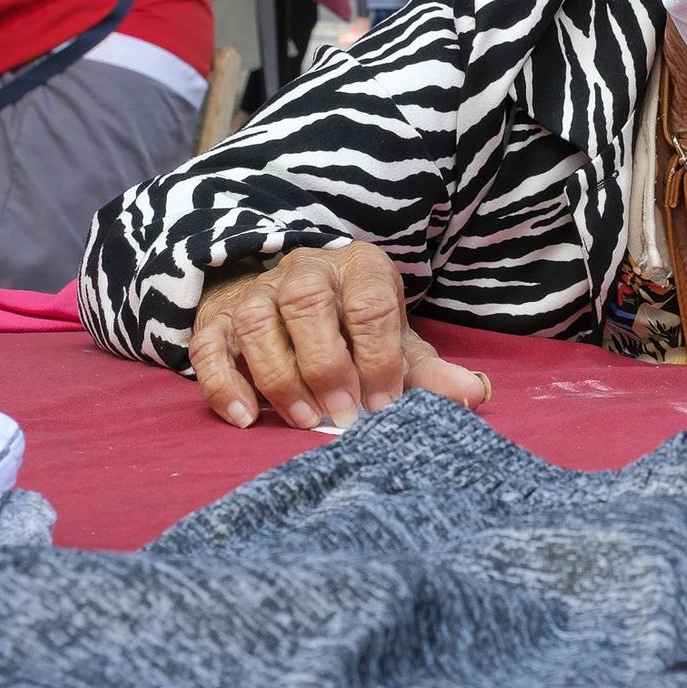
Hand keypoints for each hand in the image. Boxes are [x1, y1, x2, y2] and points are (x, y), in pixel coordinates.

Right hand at [188, 243, 489, 429]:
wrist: (286, 300)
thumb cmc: (351, 328)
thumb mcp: (393, 341)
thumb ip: (428, 371)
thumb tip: (476, 395)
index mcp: (359, 268)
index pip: (371, 302)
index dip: (379, 356)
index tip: (383, 403)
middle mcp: (304, 270)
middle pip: (308, 305)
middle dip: (326, 364)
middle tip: (341, 415)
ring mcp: (255, 292)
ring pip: (258, 323)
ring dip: (280, 376)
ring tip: (304, 420)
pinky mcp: (215, 319)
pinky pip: (210, 346)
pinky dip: (224, 384)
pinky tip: (246, 418)